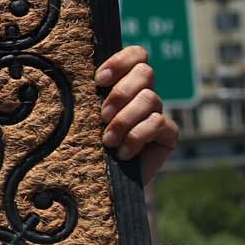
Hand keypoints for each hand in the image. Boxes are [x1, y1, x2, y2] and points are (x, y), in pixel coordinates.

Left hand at [96, 45, 177, 186]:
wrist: (101, 189)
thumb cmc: (85, 151)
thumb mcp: (83, 120)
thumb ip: (86, 96)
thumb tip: (75, 71)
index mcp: (123, 84)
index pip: (136, 55)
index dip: (121, 62)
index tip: (98, 80)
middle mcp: (143, 95)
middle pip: (145, 72)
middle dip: (121, 92)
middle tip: (102, 115)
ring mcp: (157, 113)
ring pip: (149, 98)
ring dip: (125, 120)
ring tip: (107, 141)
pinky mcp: (168, 134)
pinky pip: (159, 123)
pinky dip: (137, 137)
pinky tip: (123, 153)